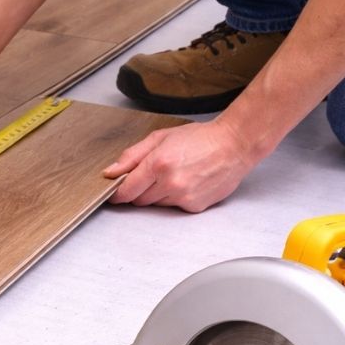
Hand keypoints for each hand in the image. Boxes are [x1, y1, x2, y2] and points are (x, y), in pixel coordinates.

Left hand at [103, 120, 260, 211]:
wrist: (234, 145)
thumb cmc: (200, 138)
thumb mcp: (161, 138)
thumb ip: (132, 156)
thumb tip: (111, 172)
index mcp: (158, 163)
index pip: (126, 190)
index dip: (118, 193)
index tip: (115, 193)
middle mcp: (170, 183)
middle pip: (139, 200)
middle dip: (141, 190)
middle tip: (154, 175)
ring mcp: (183, 196)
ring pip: (156, 205)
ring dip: (158, 194)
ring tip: (175, 175)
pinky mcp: (194, 206)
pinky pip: (174, 207)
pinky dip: (175, 198)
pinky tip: (188, 182)